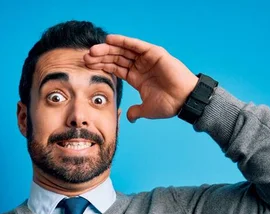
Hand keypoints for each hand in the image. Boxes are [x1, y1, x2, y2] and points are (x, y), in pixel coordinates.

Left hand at [84, 34, 199, 122]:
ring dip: (108, 49)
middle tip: (85, 57)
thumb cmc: (169, 105)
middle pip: (116, 58)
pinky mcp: (155, 53)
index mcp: (136, 77)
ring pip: (123, 50)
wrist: (184, 101)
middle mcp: (140, 66)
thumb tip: (129, 118)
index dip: (101, 66)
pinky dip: (123, 41)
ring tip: (93, 50)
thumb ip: (136, 111)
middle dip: (100, 57)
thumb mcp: (147, 109)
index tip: (87, 66)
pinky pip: (136, 45)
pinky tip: (110, 39)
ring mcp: (147, 59)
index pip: (115, 68)